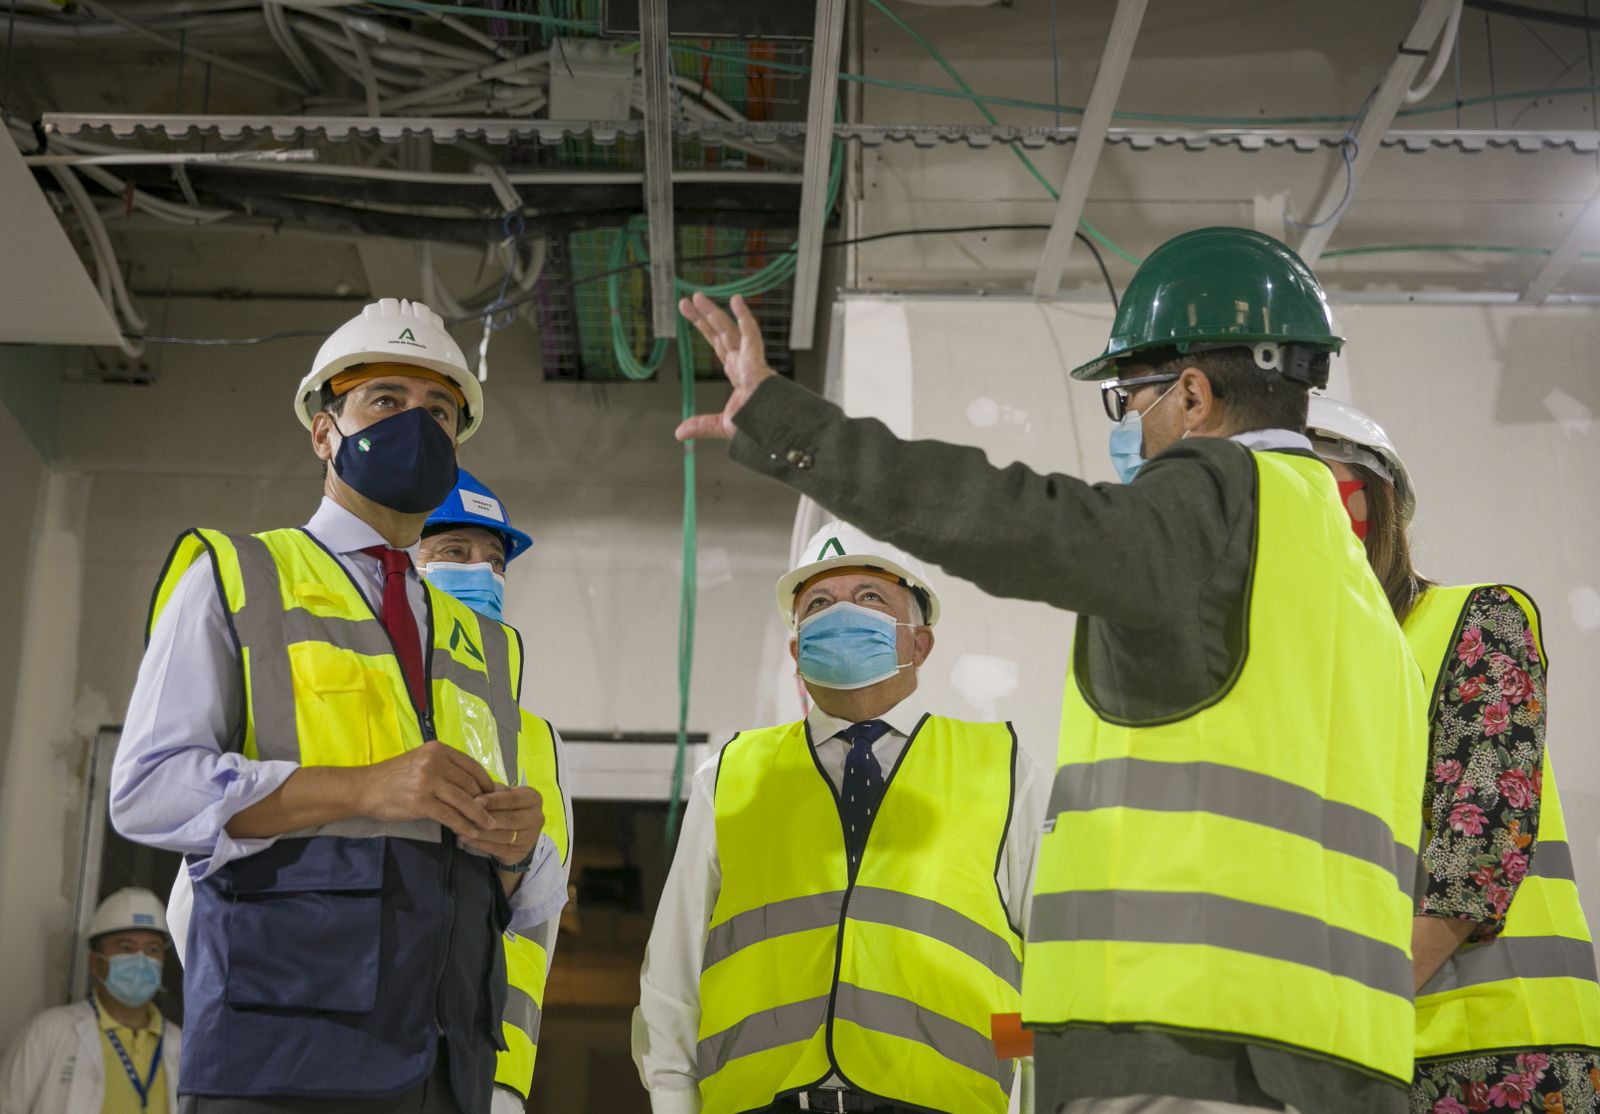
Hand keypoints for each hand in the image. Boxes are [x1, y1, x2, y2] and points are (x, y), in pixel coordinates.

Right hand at [357, 740, 496, 840]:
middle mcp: (435, 762)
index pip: (472, 766)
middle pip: (470, 783)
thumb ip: (445, 769)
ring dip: (479, 816)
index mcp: (438, 750)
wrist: (364, 788)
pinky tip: (471, 833)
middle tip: (495, 814)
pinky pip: (450, 815)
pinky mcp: (421, 801)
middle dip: (485, 802)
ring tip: (490, 826)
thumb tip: (474, 786)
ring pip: (464, 800)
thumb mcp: (421, 763)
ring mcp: (428, 781)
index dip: (487, 782)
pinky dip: (463, 825)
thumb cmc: (392, 777)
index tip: (496, 796)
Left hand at [462, 785, 544, 865]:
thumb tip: (474, 793)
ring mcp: (531, 837)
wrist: (516, 832)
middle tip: (466, 817)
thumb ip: (491, 792)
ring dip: (481, 833)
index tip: (476, 801)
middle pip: (509, 818)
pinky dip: (481, 844)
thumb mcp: (502, 794)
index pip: (513, 798)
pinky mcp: (521, 853)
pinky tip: (468, 839)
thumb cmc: (506, 807)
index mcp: (534, 799)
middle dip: (486, 818)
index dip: (494, 800)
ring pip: (503, 836)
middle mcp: (537, 818)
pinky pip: (498, 849)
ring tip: (462, 829)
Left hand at [675, 292, 776, 441]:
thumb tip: (679, 432)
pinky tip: (735, 301)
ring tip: (698, 297)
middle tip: (688, 301)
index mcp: (739, 374)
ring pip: (730, 331)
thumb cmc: (758, 429)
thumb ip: (701, 425)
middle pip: (720, 334)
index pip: (718, 345)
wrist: (772, 433)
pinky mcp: (757, 362)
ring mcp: (751, 361)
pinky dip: (745, 318)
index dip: (705, 329)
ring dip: (714, 313)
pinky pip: (751, 335)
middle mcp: (744, 363)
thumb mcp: (723, 426)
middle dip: (704, 317)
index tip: (691, 314)